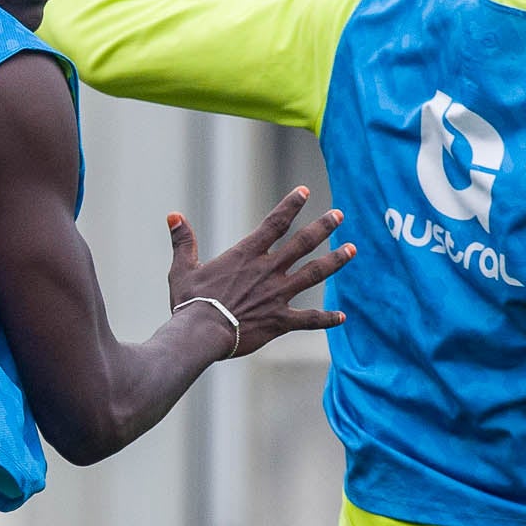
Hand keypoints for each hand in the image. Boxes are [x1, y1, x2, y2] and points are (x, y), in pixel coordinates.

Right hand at [165, 186, 353, 360]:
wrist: (199, 334)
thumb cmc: (190, 302)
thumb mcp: (182, 268)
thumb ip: (183, 241)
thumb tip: (173, 216)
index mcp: (247, 255)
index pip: (274, 223)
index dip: (290, 205)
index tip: (304, 191)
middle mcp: (267, 271)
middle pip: (302, 243)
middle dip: (323, 227)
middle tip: (339, 215)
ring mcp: (277, 295)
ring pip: (313, 274)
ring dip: (334, 261)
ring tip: (352, 249)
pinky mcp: (279, 321)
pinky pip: (308, 320)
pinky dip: (326, 319)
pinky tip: (342, 318)